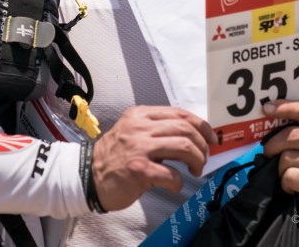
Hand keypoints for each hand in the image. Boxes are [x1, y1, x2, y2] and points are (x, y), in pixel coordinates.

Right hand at [91, 106, 216, 211]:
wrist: (87, 175)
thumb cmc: (114, 156)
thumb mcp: (132, 133)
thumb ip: (157, 131)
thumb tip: (193, 138)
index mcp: (140, 115)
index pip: (179, 113)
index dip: (202, 126)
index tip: (211, 139)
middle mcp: (139, 128)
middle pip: (185, 129)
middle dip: (202, 145)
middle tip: (203, 159)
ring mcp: (138, 148)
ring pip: (183, 146)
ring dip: (197, 161)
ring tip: (195, 170)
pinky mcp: (138, 170)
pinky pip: (172, 174)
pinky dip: (179, 182)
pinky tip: (174, 185)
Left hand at [261, 100, 298, 212]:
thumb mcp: (298, 141)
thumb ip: (289, 126)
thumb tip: (265, 111)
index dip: (286, 107)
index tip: (266, 109)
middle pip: (292, 135)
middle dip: (273, 145)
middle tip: (268, 153)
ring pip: (288, 158)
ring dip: (279, 167)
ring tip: (287, 172)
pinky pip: (291, 176)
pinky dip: (285, 182)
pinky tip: (292, 185)